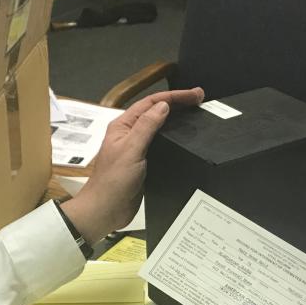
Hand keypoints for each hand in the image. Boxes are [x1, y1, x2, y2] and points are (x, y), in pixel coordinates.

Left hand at [60, 87, 204, 243]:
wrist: (106, 210)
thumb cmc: (113, 181)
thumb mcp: (131, 149)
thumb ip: (146, 126)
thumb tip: (163, 106)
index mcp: (122, 126)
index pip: (151, 103)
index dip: (174, 96)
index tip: (195, 95)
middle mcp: (129, 134)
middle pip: (155, 111)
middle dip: (177, 103)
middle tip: (199, 100)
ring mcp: (135, 148)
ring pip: (158, 127)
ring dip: (175, 119)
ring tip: (194, 114)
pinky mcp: (142, 163)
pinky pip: (159, 145)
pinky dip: (172, 138)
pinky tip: (182, 139)